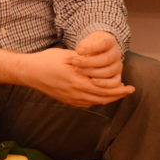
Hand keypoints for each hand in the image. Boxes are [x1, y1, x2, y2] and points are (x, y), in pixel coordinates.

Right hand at [0, 45, 134, 108]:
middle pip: (103, 99)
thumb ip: (83, 59)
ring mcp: (71, 99)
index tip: (130, 86)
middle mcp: (76, 94)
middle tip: (129, 91)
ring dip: (108, 98)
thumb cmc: (46, 61)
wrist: (29, 72)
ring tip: (117, 93)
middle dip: (118, 95)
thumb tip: (98, 60)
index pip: (105, 90)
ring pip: (95, 102)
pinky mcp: (66, 100)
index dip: (119, 90)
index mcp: (78, 82)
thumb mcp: (67, 55)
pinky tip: (99, 95)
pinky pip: (86, 104)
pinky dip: (97, 100)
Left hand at [72, 31, 132, 90]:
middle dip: (88, 62)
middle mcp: (116, 53)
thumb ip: (84, 45)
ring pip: (108, 71)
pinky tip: (92, 81)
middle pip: (105, 59)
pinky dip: (104, 83)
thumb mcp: (87, 40)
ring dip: (92, 72)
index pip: (103, 43)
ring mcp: (118, 66)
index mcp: (110, 41)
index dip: (90, 48)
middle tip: (74, 62)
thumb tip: (79, 51)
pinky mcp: (117, 77)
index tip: (78, 51)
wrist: (97, 52)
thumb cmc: (90, 45)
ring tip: (78, 70)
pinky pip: (114, 82)